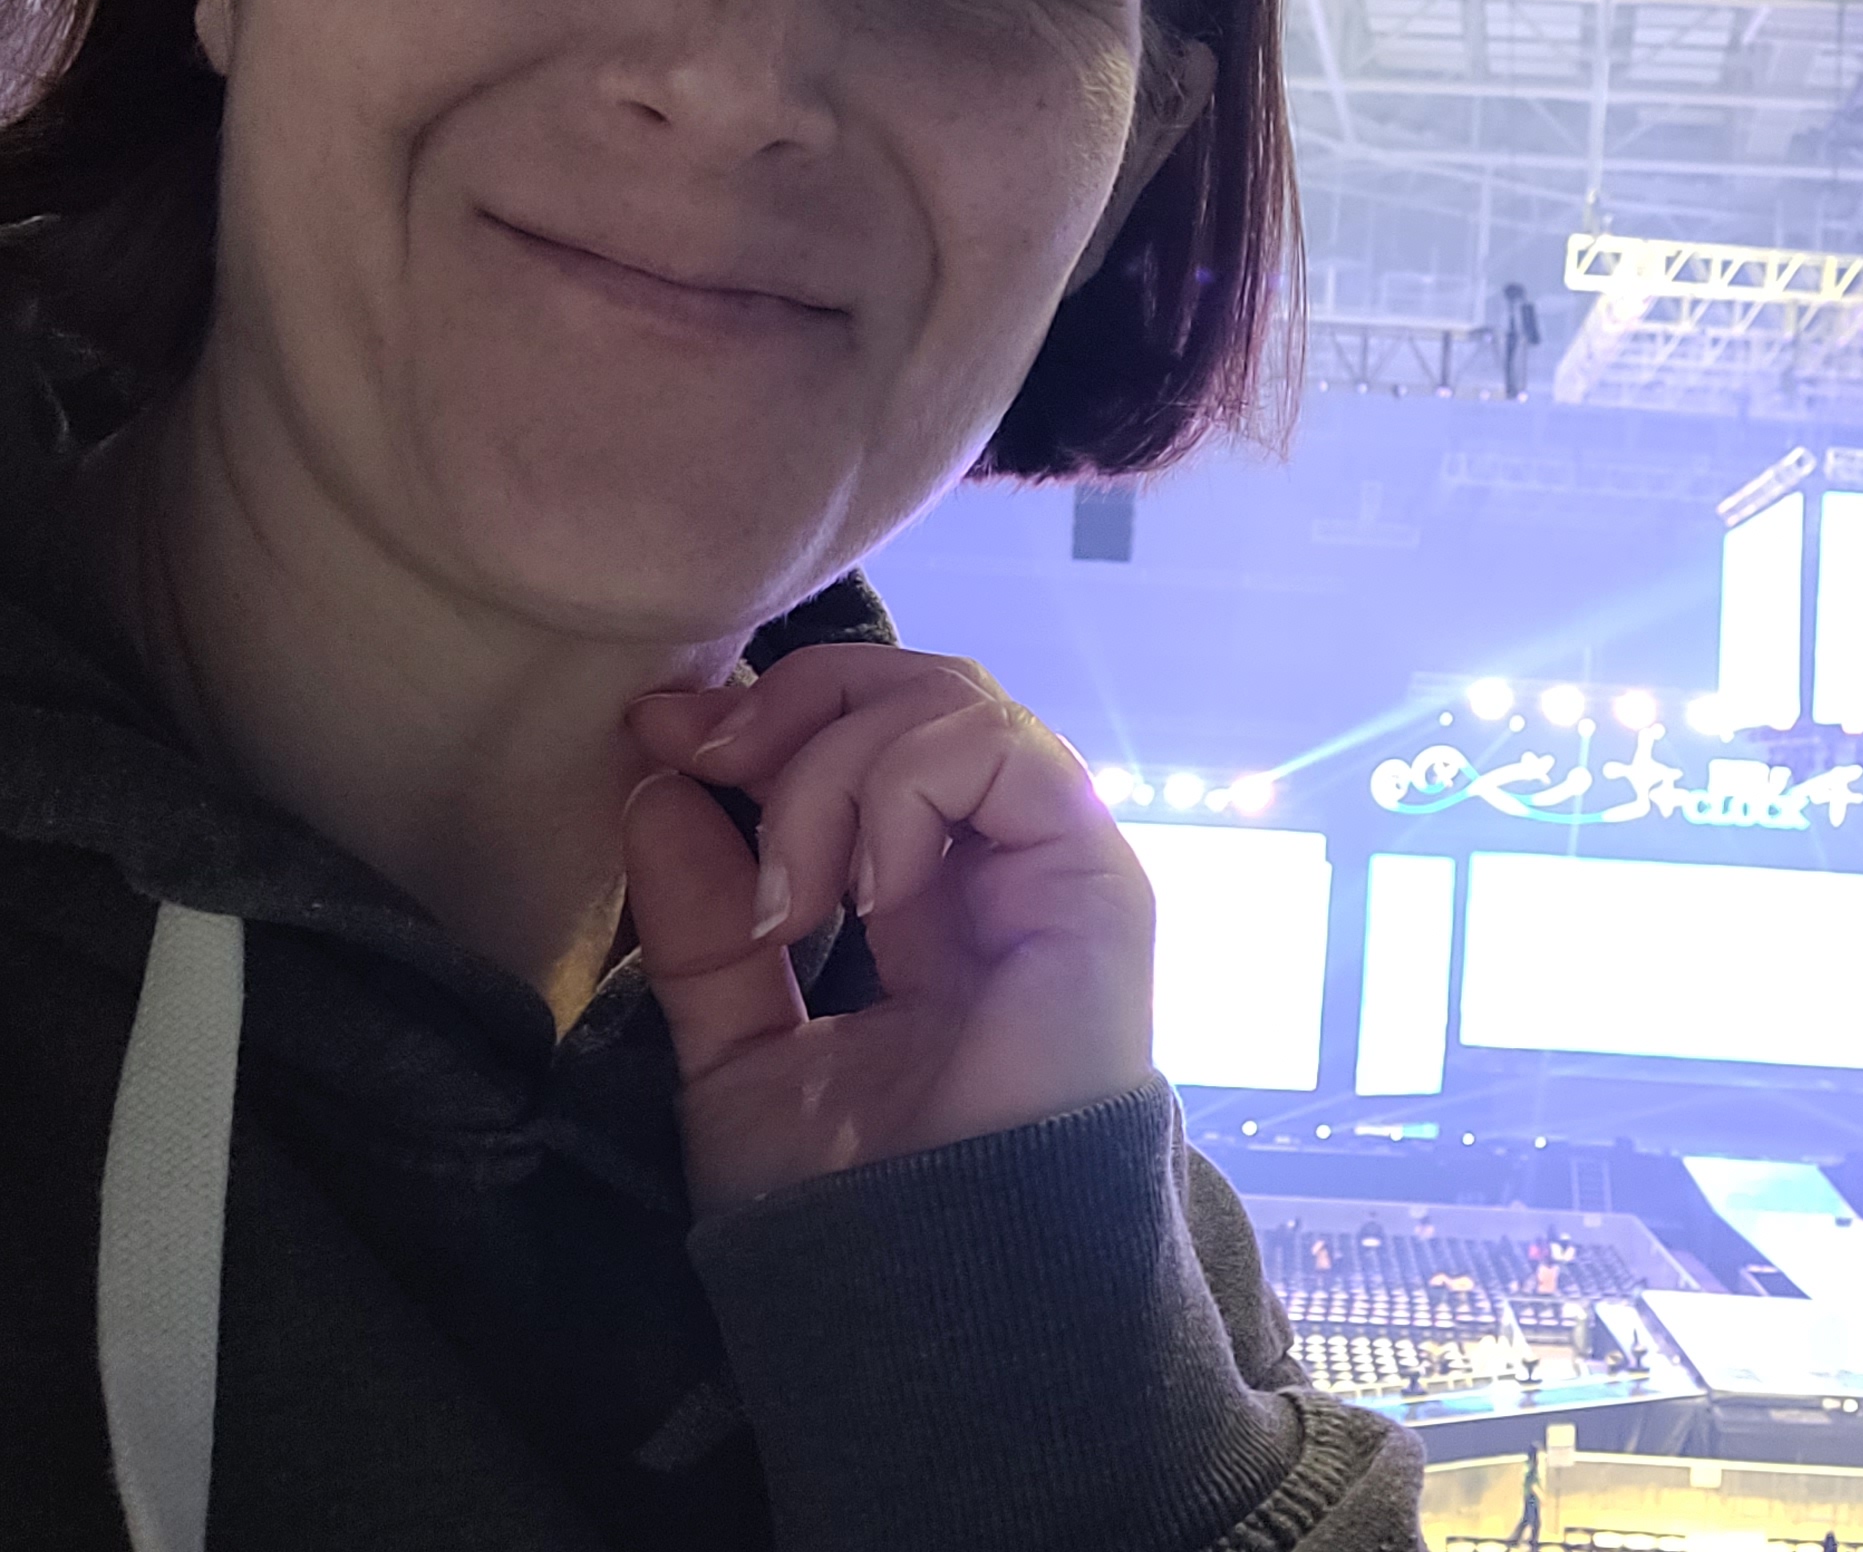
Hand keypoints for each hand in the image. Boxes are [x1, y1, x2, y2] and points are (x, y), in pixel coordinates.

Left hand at [623, 645, 1154, 1215]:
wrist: (928, 1290)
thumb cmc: (848, 1200)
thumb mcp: (732, 1044)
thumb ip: (702, 924)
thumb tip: (654, 783)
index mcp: (928, 898)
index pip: (868, 735)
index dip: (765, 716)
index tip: (661, 740)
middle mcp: (999, 864)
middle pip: (914, 687)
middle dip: (791, 705)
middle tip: (706, 758)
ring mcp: (1053, 863)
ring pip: (949, 702)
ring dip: (830, 766)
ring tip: (789, 892)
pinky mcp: (1093, 876)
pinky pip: (995, 750)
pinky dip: (900, 788)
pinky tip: (863, 892)